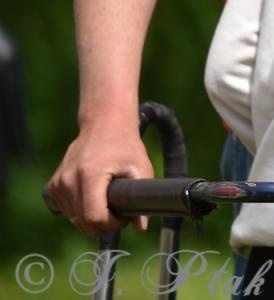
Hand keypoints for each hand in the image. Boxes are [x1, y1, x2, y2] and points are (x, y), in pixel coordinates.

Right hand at [47, 118, 151, 234]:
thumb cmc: (125, 145)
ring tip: (108, 200)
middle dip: (103, 224)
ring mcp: (58, 183)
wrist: (104, 124)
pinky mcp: (52, 185)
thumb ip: (141, 197)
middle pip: (82, 222)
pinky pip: (66, 211)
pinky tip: (93, 197)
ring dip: (91, 218)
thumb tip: (142, 227)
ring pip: (74, 219)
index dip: (112, 224)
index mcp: (90, 174)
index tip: (124, 216)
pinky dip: (79, 211)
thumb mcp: (140, 167)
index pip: (94, 217)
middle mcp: (69, 180)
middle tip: (119, 211)